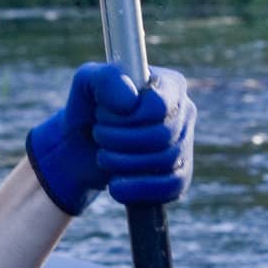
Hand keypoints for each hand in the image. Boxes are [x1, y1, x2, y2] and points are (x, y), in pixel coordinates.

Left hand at [26, 63, 195, 216]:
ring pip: (166, 161)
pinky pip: (172, 187)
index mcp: (169, 84)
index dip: (125, 117)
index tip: (102, 115)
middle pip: (162, 136)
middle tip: (98, 135)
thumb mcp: (86, 82)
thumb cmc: (88, 108)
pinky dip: (139, 189)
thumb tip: (130, 99)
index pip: (158, 106)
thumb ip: (105, 78)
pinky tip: (116, 186)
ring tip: (103, 157)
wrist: (81, 146)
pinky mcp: (181, 174)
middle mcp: (184, 112)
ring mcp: (185, 144)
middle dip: (119, 141)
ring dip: (123, 164)